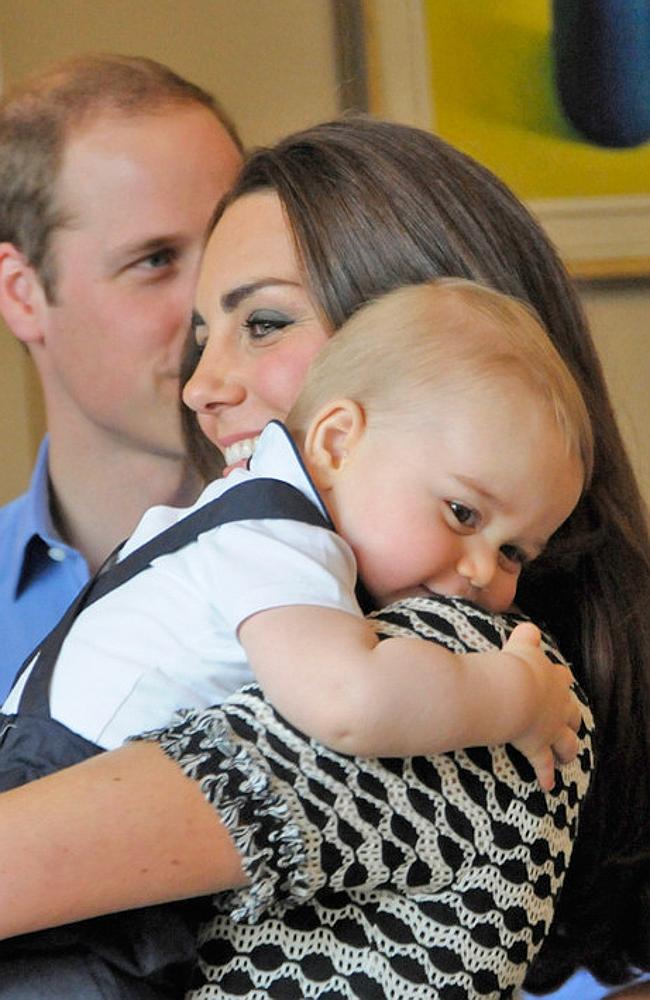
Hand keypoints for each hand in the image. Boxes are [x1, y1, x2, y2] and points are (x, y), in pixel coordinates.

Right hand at [503, 622, 581, 791]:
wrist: (510, 690)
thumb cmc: (512, 666)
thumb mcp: (520, 644)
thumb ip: (525, 635)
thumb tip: (528, 627)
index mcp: (551, 678)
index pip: (560, 678)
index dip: (558, 681)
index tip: (556, 682)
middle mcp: (556, 704)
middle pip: (571, 712)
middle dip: (571, 718)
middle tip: (569, 723)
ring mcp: (550, 727)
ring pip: (566, 741)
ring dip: (567, 749)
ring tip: (567, 757)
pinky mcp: (538, 747)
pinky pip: (543, 765)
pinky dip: (545, 775)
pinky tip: (547, 785)